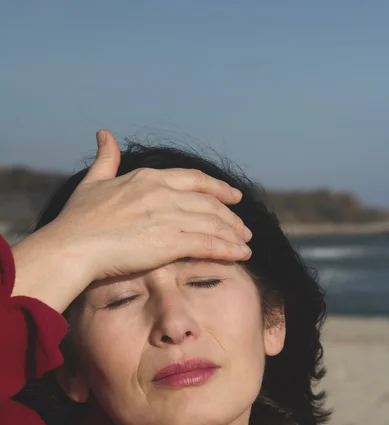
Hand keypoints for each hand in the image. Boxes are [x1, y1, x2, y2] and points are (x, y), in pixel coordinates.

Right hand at [50, 130, 251, 282]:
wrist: (73, 245)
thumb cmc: (78, 219)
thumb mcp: (93, 181)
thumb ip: (106, 159)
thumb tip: (105, 134)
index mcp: (149, 178)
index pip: (194, 180)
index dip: (218, 188)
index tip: (233, 196)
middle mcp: (163, 193)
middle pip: (209, 202)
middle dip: (231, 216)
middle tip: (243, 228)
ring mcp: (168, 216)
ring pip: (213, 222)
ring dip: (233, 234)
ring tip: (245, 243)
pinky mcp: (170, 241)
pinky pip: (208, 243)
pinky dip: (228, 249)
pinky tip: (241, 255)